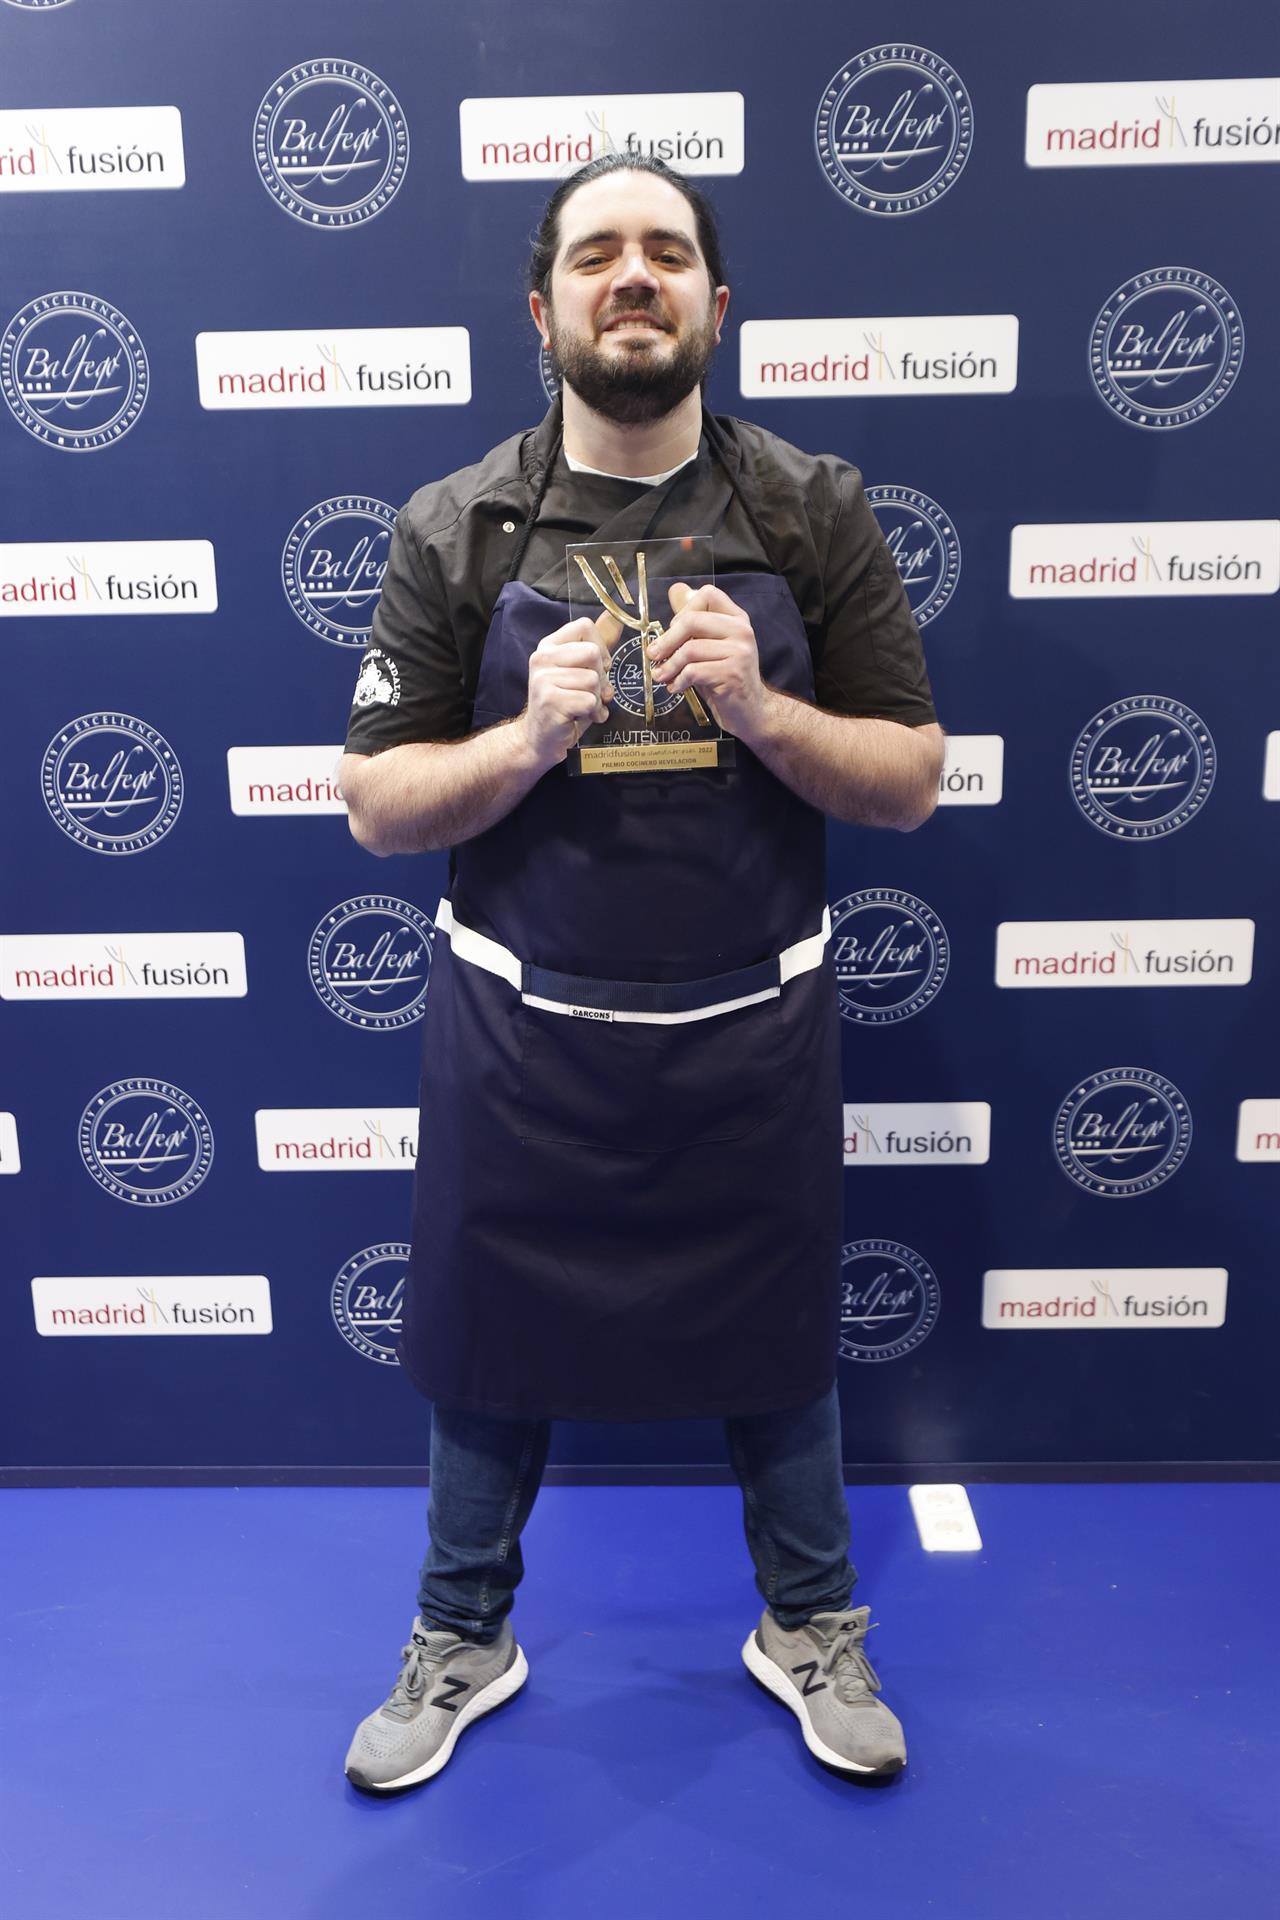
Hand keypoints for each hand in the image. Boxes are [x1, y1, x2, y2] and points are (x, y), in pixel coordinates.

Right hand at [521, 609, 619, 767]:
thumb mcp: (579, 671)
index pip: (584, 626)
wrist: (540, 739)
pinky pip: (589, 701)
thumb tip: (615, 617)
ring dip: (596, 699)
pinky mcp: (550, 701)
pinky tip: (580, 717)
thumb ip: (596, 646)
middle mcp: (542, 658)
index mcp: (549, 646)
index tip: (597, 667)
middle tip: (592, 693)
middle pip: (592, 654)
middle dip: (601, 678)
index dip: (600, 648)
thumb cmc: (564, 704)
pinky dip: (592, 712)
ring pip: (593, 680)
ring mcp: (543, 679)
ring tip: (584, 707)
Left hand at [649, 584, 765, 738]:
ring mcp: (740, 652)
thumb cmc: (724, 678)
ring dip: (669, 666)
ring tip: (661, 676)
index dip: (683, 610)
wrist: (750, 712)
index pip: (707, 594)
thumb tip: (675, 589)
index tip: (673, 630)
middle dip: (666, 640)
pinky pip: (694, 671)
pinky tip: (676, 687)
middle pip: (692, 620)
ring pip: (689, 649)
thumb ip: (694, 621)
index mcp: (736, 618)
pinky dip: (678, 681)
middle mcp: (742, 630)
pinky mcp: (732, 674)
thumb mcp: (709, 645)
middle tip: (653, 655)